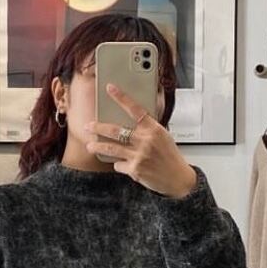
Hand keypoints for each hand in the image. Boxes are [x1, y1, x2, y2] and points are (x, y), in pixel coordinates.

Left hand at [84, 82, 196, 197]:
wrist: (178, 178)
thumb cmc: (170, 157)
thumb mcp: (163, 136)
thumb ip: (147, 129)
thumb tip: (129, 121)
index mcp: (153, 129)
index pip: (135, 108)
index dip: (121, 97)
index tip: (110, 88)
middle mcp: (145, 141)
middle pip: (115, 130)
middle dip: (98, 127)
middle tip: (88, 126)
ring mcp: (139, 156)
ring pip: (111, 148)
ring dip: (97, 146)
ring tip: (90, 145)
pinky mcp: (135, 170)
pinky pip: (118, 165)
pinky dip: (118, 164)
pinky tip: (122, 164)